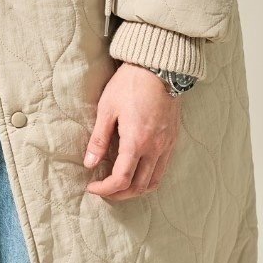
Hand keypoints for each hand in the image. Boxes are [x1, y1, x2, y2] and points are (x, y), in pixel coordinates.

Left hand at [83, 63, 180, 199]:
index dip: (105, 189)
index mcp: (136, 142)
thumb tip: (89, 163)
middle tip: (103, 190)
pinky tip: (136, 171)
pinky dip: (149, 178)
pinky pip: (163, 169)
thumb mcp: (107, 109)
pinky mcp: (173, 140)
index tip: (92, 187)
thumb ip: (98, 140)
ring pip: (154, 181)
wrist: (159, 67)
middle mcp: (155, 148)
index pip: (121, 180)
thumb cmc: (130, 85)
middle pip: (138, 187)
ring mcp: (167, 145)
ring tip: (119, 186)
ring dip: (135, 190)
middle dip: (119, 194)